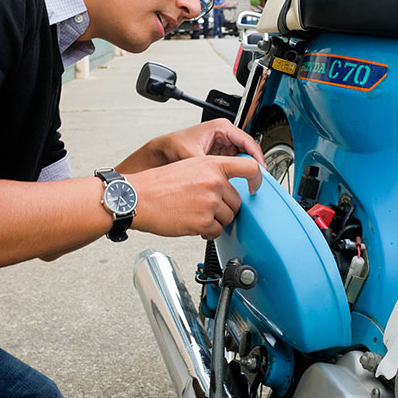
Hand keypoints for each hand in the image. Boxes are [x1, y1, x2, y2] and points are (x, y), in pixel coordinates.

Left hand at [115, 118, 264, 173]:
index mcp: (221, 128)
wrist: (161, 151)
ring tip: (249, 185)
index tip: (261, 172)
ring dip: (245, 171)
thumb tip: (218, 179)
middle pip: (247, 151)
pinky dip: (236, 174)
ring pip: (242, 159)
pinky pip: (234, 165)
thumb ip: (206, 165)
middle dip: (253, 167)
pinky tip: (237, 185)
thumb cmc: (172, 145)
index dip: (257, 158)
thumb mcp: (191, 154)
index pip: (248, 142)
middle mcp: (224, 135)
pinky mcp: (219, 156)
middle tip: (257, 182)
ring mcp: (222, 145)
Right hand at [126, 154, 261, 239]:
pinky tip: (193, 224)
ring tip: (196, 215)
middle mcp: (214, 182)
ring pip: (228, 218)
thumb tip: (227, 186)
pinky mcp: (203, 221)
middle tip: (206, 208)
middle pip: (237, 201)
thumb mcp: (189, 166)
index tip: (255, 187)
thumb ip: (212, 173)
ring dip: (216, 221)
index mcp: (212, 164)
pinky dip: (208, 232)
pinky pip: (217, 231)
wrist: (139, 198)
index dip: (258, 179)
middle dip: (225, 208)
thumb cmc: (159, 184)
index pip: (249, 167)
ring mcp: (210, 202)